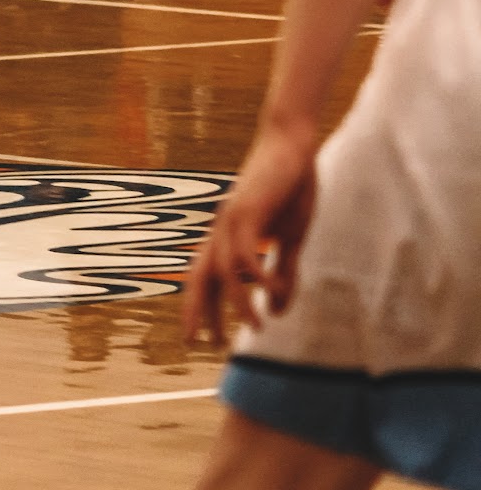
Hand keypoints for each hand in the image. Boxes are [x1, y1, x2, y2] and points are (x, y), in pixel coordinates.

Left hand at [183, 120, 317, 344]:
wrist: (293, 145)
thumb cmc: (291, 189)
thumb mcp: (291, 239)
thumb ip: (283, 274)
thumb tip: (275, 312)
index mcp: (228, 235)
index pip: (205, 277)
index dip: (198, 307)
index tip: (196, 339)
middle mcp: (222, 229)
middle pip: (200, 276)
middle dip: (196, 310)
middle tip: (197, 344)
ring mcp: (231, 220)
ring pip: (223, 270)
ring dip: (237, 302)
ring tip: (256, 327)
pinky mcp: (247, 211)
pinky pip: (245, 252)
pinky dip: (258, 275)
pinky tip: (273, 289)